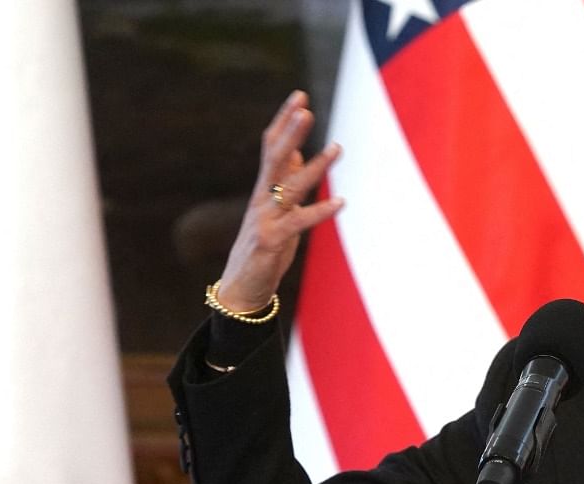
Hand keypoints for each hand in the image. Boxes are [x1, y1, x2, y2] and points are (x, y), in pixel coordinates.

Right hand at [216, 90, 344, 311]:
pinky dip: (320, 211)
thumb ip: (284, 180)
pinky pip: (299, 222)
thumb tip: (298, 152)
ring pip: (291, 186)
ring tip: (338, 147)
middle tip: (306, 107)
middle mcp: (262, 198)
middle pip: (276, 158)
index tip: (299, 95)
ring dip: (315, 166)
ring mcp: (265, 218)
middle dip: (291, 131)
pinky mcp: (271, 240)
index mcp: (264, 188)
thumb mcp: (276, 208)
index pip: (271, 146)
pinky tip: (341, 202)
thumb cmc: (262, 245)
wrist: (241, 287)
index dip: (284, 121)